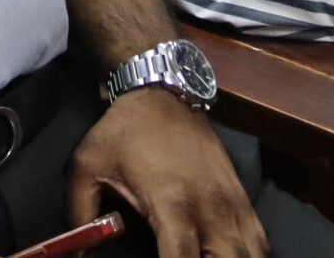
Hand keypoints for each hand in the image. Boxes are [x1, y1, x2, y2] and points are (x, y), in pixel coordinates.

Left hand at [70, 87, 263, 257]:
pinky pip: (260, 240)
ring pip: (252, 254)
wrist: (162, 91)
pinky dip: (250, 256)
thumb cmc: (123, 132)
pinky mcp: (243, 196)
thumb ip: (78, 213)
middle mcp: (210, 206)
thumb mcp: (86, 166)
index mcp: (172, 202)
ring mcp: (232, 202)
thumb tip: (73, 253)